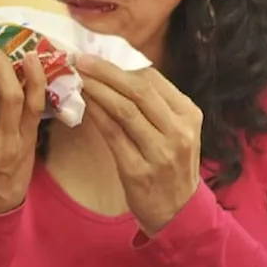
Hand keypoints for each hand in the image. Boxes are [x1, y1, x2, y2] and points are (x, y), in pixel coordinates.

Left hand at [76, 54, 203, 234]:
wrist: (178, 211)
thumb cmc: (171, 164)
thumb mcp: (176, 131)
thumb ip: (156, 105)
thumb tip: (118, 71)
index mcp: (189, 115)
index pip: (153, 80)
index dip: (122, 65)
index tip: (98, 55)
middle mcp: (178, 132)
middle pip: (138, 90)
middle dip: (106, 71)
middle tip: (81, 59)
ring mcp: (160, 152)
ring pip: (123, 110)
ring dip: (96, 90)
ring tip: (78, 77)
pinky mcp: (138, 170)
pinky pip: (112, 134)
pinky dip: (95, 114)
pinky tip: (83, 103)